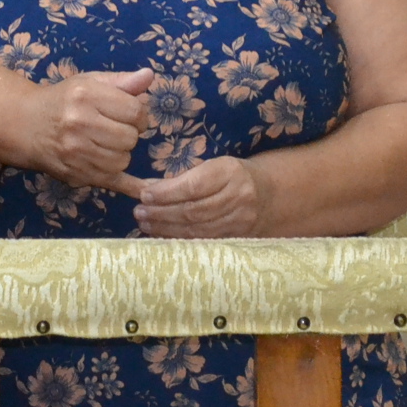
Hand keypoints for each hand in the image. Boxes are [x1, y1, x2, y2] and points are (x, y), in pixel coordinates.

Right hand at [30, 69, 152, 194]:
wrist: (26, 126)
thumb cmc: (63, 101)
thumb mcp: (89, 82)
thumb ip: (121, 81)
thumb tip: (149, 76)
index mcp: (85, 96)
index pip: (135, 112)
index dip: (138, 115)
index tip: (128, 115)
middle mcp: (79, 124)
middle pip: (130, 138)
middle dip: (128, 134)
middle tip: (112, 130)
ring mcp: (76, 153)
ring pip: (123, 160)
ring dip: (120, 154)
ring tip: (103, 144)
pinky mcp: (76, 174)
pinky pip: (113, 182)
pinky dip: (130, 187)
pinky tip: (146, 191)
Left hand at [134, 156, 267, 237]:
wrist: (267, 194)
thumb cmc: (230, 176)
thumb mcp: (212, 167)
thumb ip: (182, 177)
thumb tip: (145, 188)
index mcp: (230, 172)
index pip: (193, 186)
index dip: (167, 193)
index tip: (145, 195)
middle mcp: (238, 196)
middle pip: (193, 210)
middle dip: (162, 213)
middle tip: (139, 212)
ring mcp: (239, 220)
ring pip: (197, 228)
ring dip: (166, 227)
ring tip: (145, 223)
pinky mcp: (237, 237)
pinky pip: (203, 240)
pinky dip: (179, 238)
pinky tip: (162, 234)